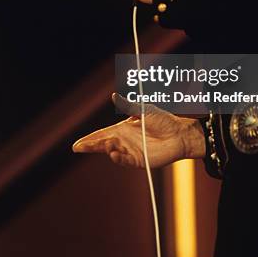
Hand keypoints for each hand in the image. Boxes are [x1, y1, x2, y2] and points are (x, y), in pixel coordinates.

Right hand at [72, 93, 203, 167]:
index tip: (77, 143)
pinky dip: (119, 158)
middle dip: (90, 146)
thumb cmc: (163, 120)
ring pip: (112, 152)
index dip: (90, 138)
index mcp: (122, 129)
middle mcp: (124, 141)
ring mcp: (131, 151)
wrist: (180, 134)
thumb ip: (128, 106)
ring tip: (103, 145)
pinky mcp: (139, 160)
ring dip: (105, 149)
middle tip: (77, 147)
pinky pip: (126, 161)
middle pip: (103, 144)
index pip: (102, 134)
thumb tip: (113, 96)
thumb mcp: (144, 110)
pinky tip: (113, 154)